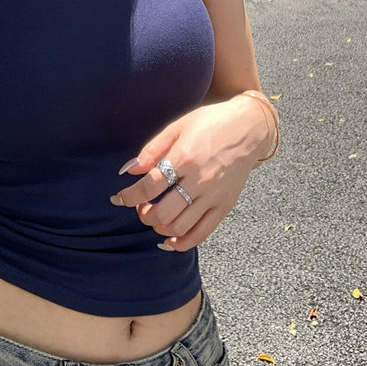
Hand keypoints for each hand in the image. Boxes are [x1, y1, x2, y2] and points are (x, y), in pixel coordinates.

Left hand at [110, 96, 267, 252]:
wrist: (249, 127)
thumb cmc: (210, 123)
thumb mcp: (178, 127)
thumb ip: (152, 150)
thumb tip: (128, 170)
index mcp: (185, 157)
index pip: (149, 186)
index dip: (129, 195)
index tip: (118, 198)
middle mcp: (200, 180)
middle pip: (163, 212)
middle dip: (143, 214)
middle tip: (139, 207)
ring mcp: (214, 195)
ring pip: (180, 227)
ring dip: (159, 227)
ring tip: (154, 217)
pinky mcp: (225, 206)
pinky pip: (202, 234)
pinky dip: (182, 243)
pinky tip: (169, 240)